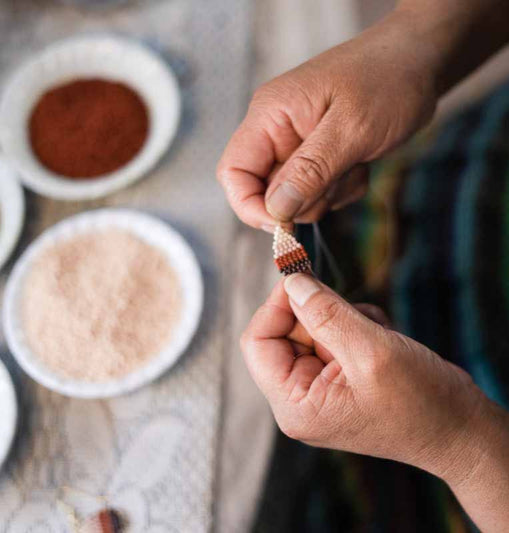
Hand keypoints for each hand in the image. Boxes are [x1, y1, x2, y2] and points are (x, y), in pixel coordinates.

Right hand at [217, 10, 436, 229]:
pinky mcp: (318, 159)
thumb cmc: (388, 79)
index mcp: (270, 116)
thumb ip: (310, 171)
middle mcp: (276, 133)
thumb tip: (276, 209)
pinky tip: (361, 162)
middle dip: (304, 199)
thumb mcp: (351, 128)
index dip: (250, 206)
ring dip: (329, 194)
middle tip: (338, 176)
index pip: (233, 173)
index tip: (283, 225)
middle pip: (266, 192)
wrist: (420, 62)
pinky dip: (342, 188)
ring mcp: (297, 147)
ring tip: (354, 161)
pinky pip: (320, 194)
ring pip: (297, 199)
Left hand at [241, 274, 489, 477]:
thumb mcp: (371, 352)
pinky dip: (359, 325)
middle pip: (285, 331)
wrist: (461, 431)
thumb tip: (292, 281)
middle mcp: (299, 397)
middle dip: (321, 313)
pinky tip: (385, 341)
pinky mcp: (340, 375)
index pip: (257, 342)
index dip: (275, 305)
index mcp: (294, 403)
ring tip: (379, 335)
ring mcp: (320, 386)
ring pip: (312, 326)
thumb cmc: (421, 404)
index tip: (301, 278)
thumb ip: (326, 314)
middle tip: (355, 313)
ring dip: (346, 319)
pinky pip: (334, 333)